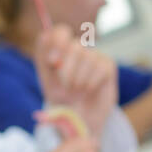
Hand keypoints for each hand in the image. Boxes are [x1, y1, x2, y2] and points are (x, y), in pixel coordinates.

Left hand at [33, 24, 117, 138]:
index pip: (59, 32)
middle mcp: (76, 50)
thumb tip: (45, 35)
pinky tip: (89, 90)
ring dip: (79, 79)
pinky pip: (100, 68)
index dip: (57, 41)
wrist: (80, 120)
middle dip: (67, 69)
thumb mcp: (47, 81)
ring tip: (77, 91)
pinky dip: (91, 83)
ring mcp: (93, 55)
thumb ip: (43, 58)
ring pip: (87, 57)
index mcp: (58, 51)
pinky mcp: (108, 65)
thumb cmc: (61, 100)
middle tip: (65, 86)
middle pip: (74, 45)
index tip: (52, 61)